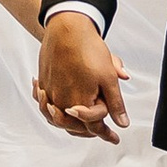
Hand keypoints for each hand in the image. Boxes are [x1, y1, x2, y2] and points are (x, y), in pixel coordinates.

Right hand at [35, 8, 125, 142]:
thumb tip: (122, 123)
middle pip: (74, 126)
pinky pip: (45, 104)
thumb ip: (115, 103)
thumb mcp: (108, 77)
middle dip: (88, 130)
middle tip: (101, 131)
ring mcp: (50, 93)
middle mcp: (62, 101)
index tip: (114, 138)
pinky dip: (51, 108)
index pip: (94, 127)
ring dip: (69, 122)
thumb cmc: (87, 49)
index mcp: (80, 103)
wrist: (66, 28)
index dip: (106, 134)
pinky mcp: (43, 83)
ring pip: (58, 118)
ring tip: (80, 121)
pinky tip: (57, 104)